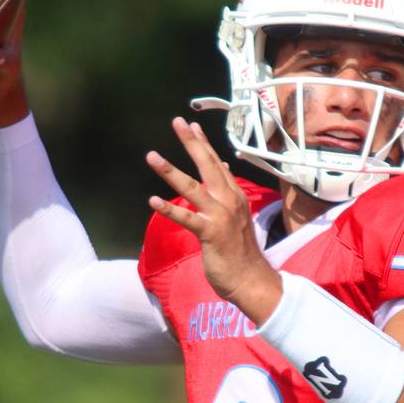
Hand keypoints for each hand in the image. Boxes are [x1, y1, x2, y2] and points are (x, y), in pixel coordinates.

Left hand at [146, 117, 281, 324]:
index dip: (203, 143)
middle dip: (192, 143)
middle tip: (177, 122)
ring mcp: (220, 216)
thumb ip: (228, 191)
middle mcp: (229, 201)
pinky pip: (187, 218)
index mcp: (234, 195)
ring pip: (193, 188)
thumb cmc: (240, 249)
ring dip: (171, 170)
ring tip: (152, 156)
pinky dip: (170, 208)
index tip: (191, 124)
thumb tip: (223, 168)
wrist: (251, 279)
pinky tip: (153, 200)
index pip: (216, 163)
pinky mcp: (211, 234)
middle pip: (207, 165)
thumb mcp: (236, 215)